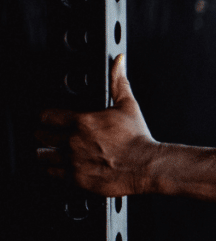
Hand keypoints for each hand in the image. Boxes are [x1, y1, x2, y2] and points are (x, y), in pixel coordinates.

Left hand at [36, 54, 158, 196]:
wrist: (148, 166)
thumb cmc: (139, 139)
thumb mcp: (128, 106)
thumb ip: (119, 82)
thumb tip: (119, 61)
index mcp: (82, 122)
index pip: (47, 116)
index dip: (46, 117)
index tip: (49, 120)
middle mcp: (73, 141)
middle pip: (41, 136)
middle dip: (44, 135)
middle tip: (50, 136)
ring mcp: (73, 161)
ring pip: (43, 155)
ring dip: (46, 153)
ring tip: (53, 152)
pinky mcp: (77, 179)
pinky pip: (53, 173)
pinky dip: (55, 170)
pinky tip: (63, 167)